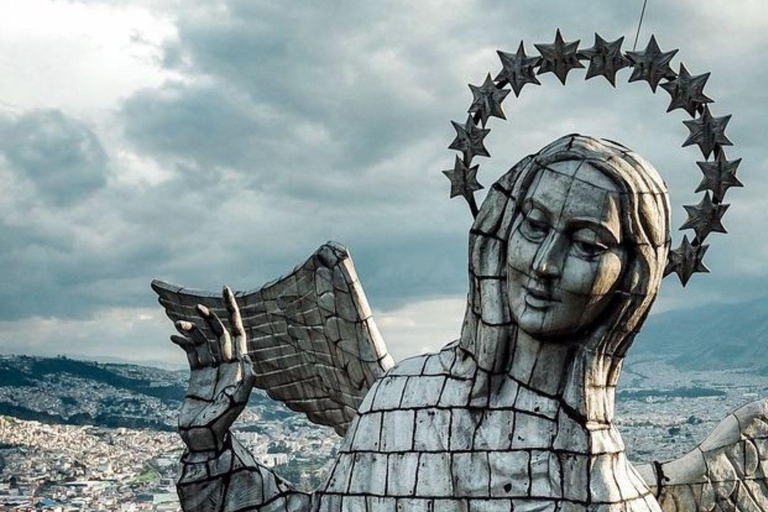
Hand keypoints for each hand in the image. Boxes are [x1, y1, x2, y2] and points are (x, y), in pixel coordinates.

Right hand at [171, 286, 254, 452]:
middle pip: (219, 334)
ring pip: (202, 342)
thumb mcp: (236, 403)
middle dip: (210, 319)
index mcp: (239, 366)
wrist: (203, 439)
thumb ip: (244, 383)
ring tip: (178, 324)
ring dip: (192, 330)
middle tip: (197, 307)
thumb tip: (249, 361)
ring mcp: (211, 369)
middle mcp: (227, 365)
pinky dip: (183, 342)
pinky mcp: (197, 376)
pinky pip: (191, 353)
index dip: (233, 311)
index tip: (226, 290)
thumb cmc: (221, 423)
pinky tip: (174, 336)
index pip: (237, 333)